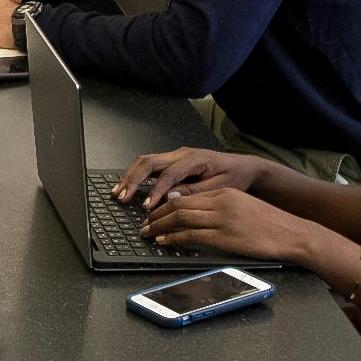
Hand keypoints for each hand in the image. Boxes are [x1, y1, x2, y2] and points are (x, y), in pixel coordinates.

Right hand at [118, 147, 266, 207]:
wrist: (243, 167)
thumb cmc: (234, 178)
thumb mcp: (219, 188)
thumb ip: (195, 192)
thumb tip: (171, 197)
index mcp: (195, 159)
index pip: (169, 174)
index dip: (156, 190)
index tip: (147, 207)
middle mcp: (181, 153)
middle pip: (149, 162)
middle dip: (133, 180)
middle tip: (121, 197)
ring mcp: (175, 155)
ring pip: (145, 161)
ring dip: (130, 176)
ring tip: (118, 192)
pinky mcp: (172, 161)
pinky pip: (150, 165)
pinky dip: (136, 175)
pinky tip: (127, 186)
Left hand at [138, 187, 314, 263]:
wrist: (292, 234)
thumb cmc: (270, 224)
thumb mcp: (243, 207)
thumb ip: (220, 207)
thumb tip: (195, 214)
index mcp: (225, 193)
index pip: (187, 196)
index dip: (166, 204)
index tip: (155, 212)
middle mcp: (221, 203)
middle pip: (179, 204)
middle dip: (157, 215)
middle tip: (145, 223)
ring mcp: (222, 219)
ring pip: (180, 218)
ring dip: (160, 226)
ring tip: (148, 233)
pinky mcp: (224, 237)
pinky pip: (190, 236)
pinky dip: (173, 238)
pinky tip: (164, 241)